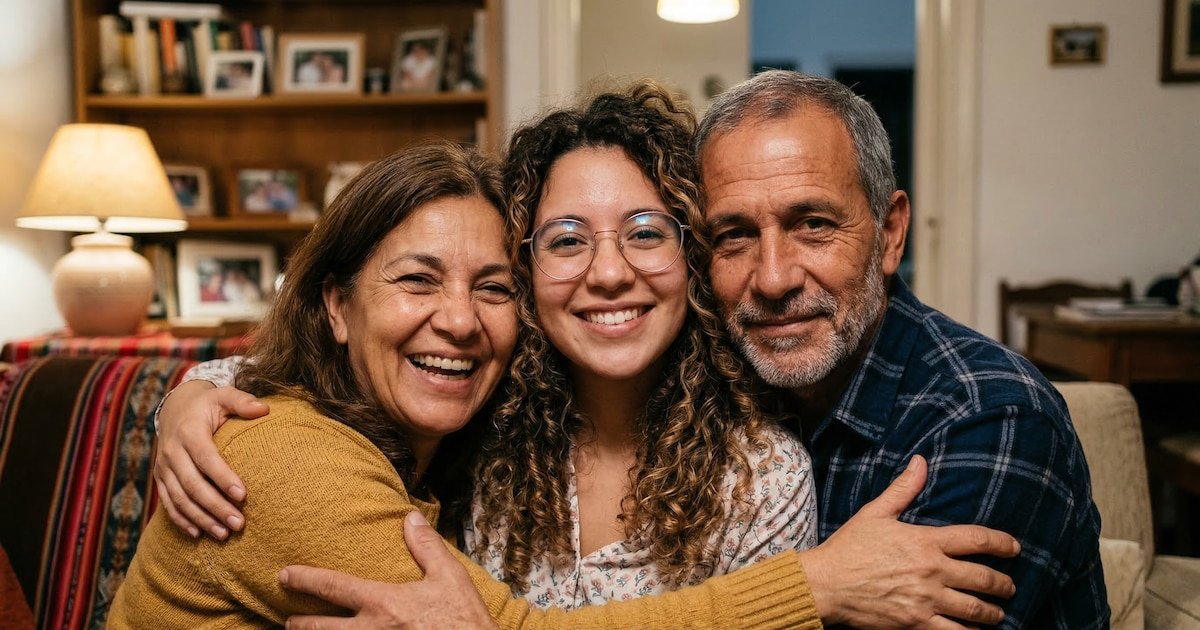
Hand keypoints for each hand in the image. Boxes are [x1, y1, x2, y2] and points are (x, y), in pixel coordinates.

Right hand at [153, 380, 267, 538]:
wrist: (174, 408)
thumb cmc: (208, 404)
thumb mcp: (224, 395)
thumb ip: (243, 401)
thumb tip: (265, 409)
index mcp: (189, 431)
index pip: (206, 458)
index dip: (223, 477)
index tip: (243, 495)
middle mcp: (172, 451)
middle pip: (193, 484)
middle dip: (216, 506)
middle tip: (239, 524)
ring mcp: (163, 467)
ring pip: (180, 499)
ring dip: (201, 518)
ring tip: (224, 534)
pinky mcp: (160, 479)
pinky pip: (168, 504)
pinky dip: (182, 520)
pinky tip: (199, 534)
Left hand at [281, 510, 495, 629]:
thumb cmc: (464, 621)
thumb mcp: (451, 578)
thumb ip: (427, 547)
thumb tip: (411, 518)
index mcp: (383, 603)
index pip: (333, 586)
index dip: (304, 579)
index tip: (285, 575)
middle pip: (320, 628)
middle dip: (299, 623)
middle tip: (287, 620)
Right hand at [802, 456, 1019, 628]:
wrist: (826, 584)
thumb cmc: (849, 548)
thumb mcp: (875, 513)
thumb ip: (903, 489)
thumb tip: (920, 462)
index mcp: (925, 541)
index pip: (977, 540)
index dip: (1003, 543)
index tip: (1014, 548)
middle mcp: (932, 571)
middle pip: (984, 578)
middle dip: (1003, 584)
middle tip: (1009, 587)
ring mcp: (926, 600)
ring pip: (975, 610)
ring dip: (993, 612)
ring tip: (998, 613)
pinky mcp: (916, 624)